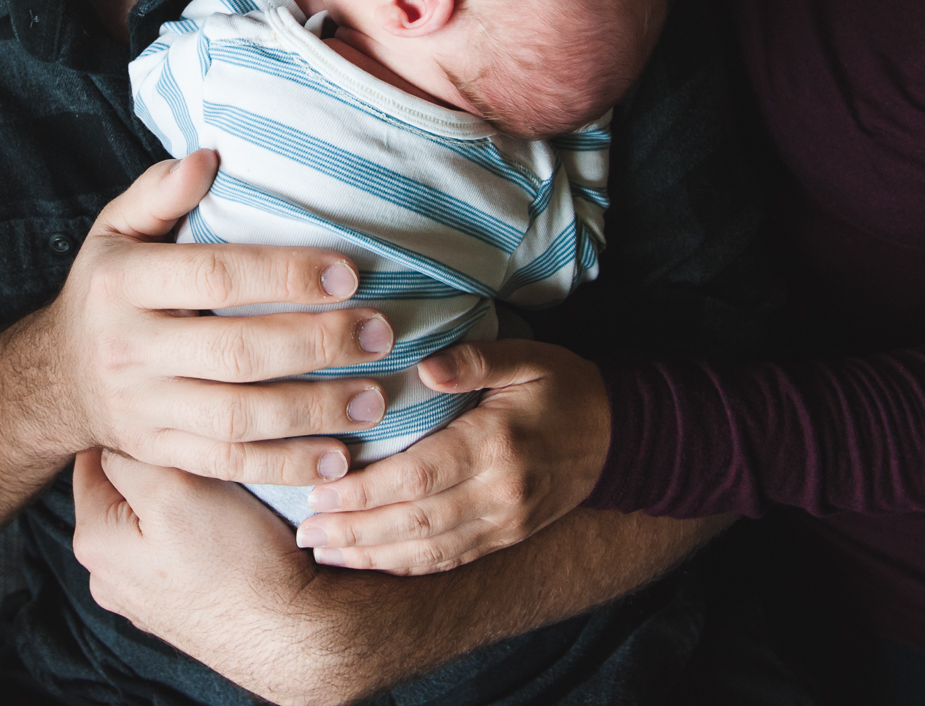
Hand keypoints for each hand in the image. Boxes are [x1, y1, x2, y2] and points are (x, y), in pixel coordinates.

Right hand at [42, 148, 394, 485]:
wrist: (56, 377)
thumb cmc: (107, 288)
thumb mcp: (115, 230)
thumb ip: (159, 192)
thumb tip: (210, 157)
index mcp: (122, 283)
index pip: (214, 277)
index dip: (285, 275)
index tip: (349, 274)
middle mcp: (129, 348)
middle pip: (235, 352)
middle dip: (316, 345)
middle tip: (379, 335)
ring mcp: (144, 408)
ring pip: (238, 417)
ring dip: (314, 412)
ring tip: (375, 400)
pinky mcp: (161, 452)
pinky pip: (229, 463)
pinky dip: (286, 465)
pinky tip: (338, 459)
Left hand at [73, 449, 359, 705]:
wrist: (291, 634)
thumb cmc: (236, 563)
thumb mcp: (174, 491)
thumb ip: (133, 456)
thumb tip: (119, 436)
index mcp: (94, 542)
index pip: (94, 459)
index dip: (133, 432)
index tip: (170, 424)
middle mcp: (109, 575)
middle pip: (124, 491)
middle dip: (159, 468)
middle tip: (203, 457)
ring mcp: (143, 595)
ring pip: (154, 519)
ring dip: (183, 499)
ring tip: (224, 494)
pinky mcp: (179, 604)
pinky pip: (179, 549)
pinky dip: (200, 532)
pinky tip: (232, 529)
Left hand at [294, 341, 611, 574]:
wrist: (619, 436)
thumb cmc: (565, 388)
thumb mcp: (528, 357)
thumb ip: (476, 359)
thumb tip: (425, 364)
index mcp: (497, 446)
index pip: (419, 477)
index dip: (364, 491)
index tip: (319, 491)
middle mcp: (500, 493)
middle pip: (415, 521)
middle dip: (355, 530)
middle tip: (304, 530)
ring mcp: (505, 523)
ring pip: (428, 551)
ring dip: (371, 555)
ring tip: (322, 551)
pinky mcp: (506, 538)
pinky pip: (449, 560)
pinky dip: (405, 567)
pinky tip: (368, 562)